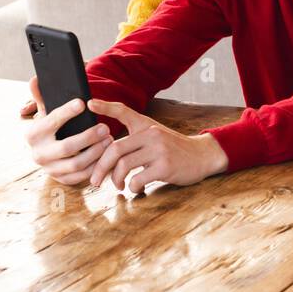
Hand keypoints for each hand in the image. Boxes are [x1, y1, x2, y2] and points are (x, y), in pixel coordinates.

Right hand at [22, 76, 112, 185]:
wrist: (47, 153)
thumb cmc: (51, 128)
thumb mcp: (45, 113)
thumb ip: (42, 96)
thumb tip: (35, 79)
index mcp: (33, 134)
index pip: (51, 121)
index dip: (66, 112)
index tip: (83, 103)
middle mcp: (38, 154)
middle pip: (67, 147)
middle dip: (88, 137)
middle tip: (105, 127)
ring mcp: (50, 169)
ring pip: (76, 164)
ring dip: (96, 152)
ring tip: (109, 139)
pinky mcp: (61, 179)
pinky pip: (81, 176)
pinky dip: (95, 166)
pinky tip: (106, 154)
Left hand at [87, 99, 228, 191]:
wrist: (202, 156)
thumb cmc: (173, 149)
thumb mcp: (155, 135)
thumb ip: (135, 136)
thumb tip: (109, 146)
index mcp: (147, 126)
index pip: (123, 112)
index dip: (105, 106)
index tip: (90, 103)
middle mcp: (152, 135)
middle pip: (115, 149)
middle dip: (100, 167)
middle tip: (94, 181)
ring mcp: (159, 151)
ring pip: (123, 166)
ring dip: (116, 180)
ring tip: (118, 186)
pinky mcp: (166, 167)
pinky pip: (137, 179)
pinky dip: (133, 187)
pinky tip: (137, 188)